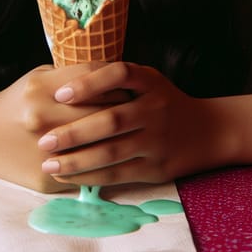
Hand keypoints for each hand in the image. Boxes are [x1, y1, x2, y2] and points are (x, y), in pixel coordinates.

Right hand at [0, 64, 122, 191]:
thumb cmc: (17, 100)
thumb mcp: (39, 77)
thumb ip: (72, 75)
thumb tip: (115, 75)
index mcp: (42, 89)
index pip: (94, 81)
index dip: (117, 82)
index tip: (130, 85)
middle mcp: (43, 118)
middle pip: (101, 112)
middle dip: (125, 110)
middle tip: (137, 109)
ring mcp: (45, 150)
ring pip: (99, 146)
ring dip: (119, 140)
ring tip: (129, 132)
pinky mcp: (47, 177)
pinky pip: (87, 172)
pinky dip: (104, 165)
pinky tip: (114, 157)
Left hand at [36, 62, 224, 185]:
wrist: (208, 130)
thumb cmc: (162, 101)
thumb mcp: (146, 80)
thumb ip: (113, 79)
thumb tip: (61, 84)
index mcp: (150, 81)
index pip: (119, 74)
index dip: (89, 83)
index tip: (60, 94)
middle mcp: (156, 108)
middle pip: (111, 120)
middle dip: (74, 131)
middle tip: (44, 140)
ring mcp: (158, 139)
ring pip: (112, 152)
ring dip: (77, 160)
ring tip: (49, 163)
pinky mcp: (157, 167)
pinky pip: (118, 174)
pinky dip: (91, 177)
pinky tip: (68, 177)